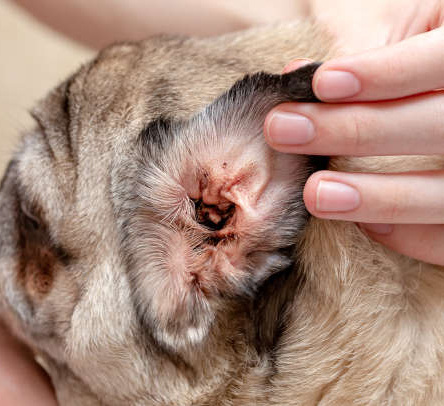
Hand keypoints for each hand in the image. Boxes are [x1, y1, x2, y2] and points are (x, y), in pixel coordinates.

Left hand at [265, 5, 443, 266]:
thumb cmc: (427, 58)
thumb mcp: (413, 35)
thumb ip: (371, 57)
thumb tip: (299, 73)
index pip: (442, 61)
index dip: (387, 73)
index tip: (321, 83)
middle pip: (439, 126)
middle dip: (358, 131)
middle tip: (283, 130)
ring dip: (379, 194)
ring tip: (315, 193)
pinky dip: (412, 235)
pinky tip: (368, 225)